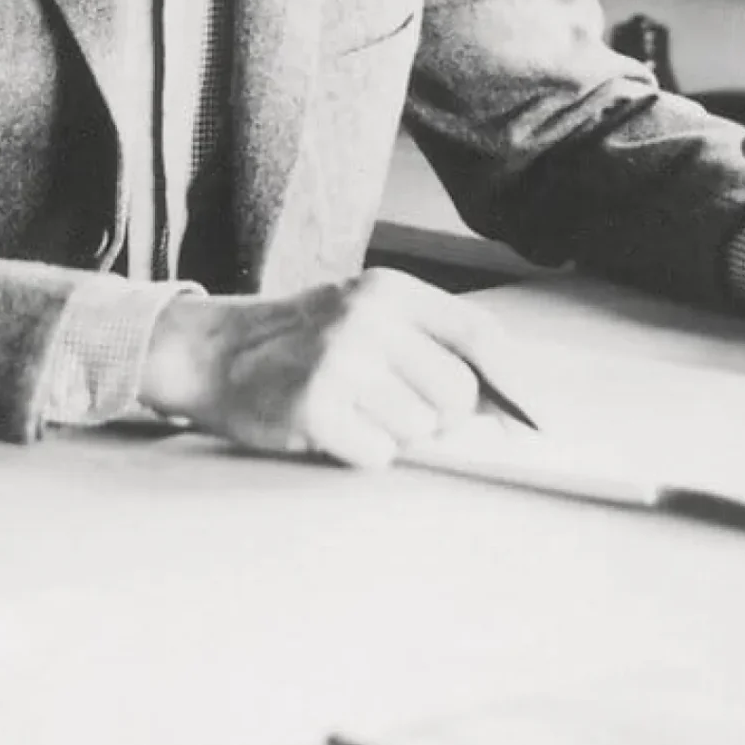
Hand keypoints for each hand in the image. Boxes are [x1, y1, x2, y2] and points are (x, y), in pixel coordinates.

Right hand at [139, 269, 514, 467]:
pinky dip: (360, 452)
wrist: (214, 352)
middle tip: (392, 407)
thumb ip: (428, 343)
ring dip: (393, 434)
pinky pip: (377, 455)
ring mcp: (340, 361)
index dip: (512, 381)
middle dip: (437, 417)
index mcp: (388, 290)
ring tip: (352, 410)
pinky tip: (331, 427)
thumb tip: (503, 403)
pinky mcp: (315, 406)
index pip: (477, 335)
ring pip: (419, 430)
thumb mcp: (365, 316)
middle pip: (456, 395)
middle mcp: (368, 318)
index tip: (529, 419)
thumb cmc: (303, 341)